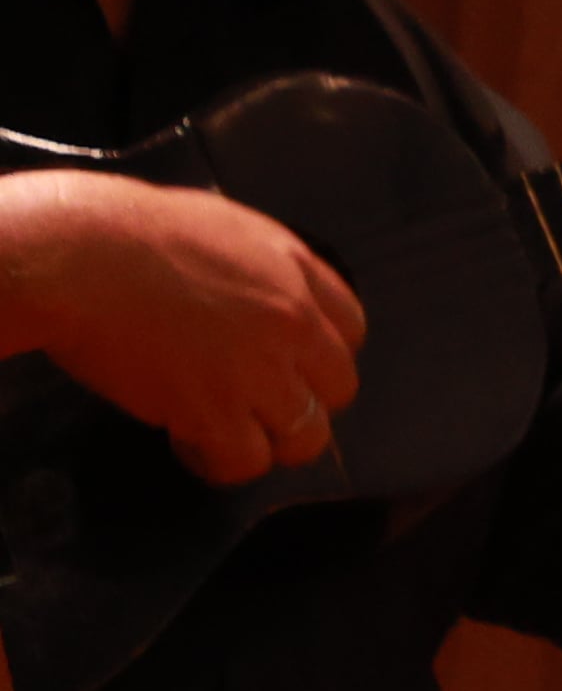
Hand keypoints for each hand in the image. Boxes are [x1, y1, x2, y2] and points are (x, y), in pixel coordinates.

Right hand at [0, 170, 368, 486]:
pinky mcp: (215, 411)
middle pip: (338, 388)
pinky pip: (245, 461)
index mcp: (298, 272)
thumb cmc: (130, 233)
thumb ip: (259, 269)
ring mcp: (260, 370)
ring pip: (305, 436)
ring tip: (223, 430)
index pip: (351, 330)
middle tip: (251, 402)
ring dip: (266, 439)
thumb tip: (256, 295)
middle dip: (299, 400)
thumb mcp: (225, 229)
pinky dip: (218, 461)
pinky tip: (187, 440)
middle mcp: (294, 323)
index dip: (317, 355)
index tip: (286, 364)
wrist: (82, 255)